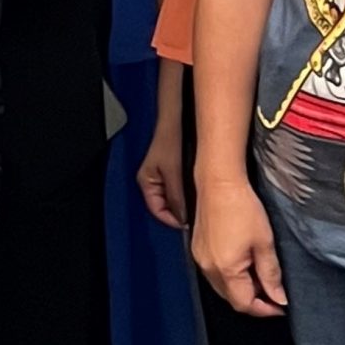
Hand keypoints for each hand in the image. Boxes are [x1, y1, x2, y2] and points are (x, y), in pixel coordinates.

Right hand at [137, 104, 189, 228]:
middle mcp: (153, 180)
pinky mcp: (174, 171)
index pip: (157, 211)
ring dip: (186, 200)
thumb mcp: (173, 172)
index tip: (187, 223)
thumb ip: (177, 196)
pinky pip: (181, 188)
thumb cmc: (170, 140)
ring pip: (175, 197)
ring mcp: (164, 175)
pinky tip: (198, 188)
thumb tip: (184, 218)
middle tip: (195, 212)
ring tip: (198, 199)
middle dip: (180, 210)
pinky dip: (189, 191)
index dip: (172, 219)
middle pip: (167, 205)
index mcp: (146, 182)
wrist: (177, 121)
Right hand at [192, 178, 286, 315]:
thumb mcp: (265, 243)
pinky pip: (214, 273)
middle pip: (231, 298)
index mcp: (225, 269)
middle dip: (254, 300)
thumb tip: (278, 297)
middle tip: (275, 293)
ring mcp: (200, 258)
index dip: (265, 309)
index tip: (281, 306)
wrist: (218, 183)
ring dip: (242, 288)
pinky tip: (244, 264)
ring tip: (261, 276)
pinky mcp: (198, 248)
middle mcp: (208, 268)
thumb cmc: (241, 207)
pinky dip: (230, 276)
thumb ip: (271, 274)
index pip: (244, 304)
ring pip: (222, 287)